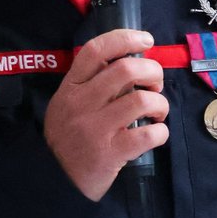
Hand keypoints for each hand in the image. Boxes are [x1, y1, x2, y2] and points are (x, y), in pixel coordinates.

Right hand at [43, 28, 169, 200]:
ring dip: (160, 104)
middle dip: (153, 71)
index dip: (125, 38)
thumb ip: (91, 82)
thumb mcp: (67, 103)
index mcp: (71, 87)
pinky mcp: (110, 154)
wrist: (56, 180)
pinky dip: (161, 132)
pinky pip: (148, 135)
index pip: (96, 50)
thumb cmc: (69, 137)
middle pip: (126, 70)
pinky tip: (156, 133)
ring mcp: (95, 129)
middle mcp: (81, 104)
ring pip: (141, 101)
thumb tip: (132, 62)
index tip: (146, 40)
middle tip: (155, 85)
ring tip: (156, 112)